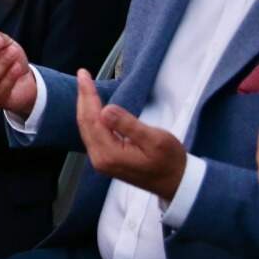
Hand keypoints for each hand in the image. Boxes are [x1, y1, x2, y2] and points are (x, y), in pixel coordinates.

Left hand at [72, 69, 186, 201]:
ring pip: (87, 128)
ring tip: (85, 87)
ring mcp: (101, 161)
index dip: (87, 95)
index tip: (84, 75)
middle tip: (82, 75)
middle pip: (85, 123)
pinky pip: (92, 134)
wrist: (176, 183)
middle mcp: (100, 159)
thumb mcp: (155, 140)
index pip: (92, 118)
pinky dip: (90, 117)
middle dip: (83, 97)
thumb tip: (105, 109)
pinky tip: (92, 107)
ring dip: (85, 106)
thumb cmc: (170, 161)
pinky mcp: (106, 160)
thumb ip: (128, 125)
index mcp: (110, 154)